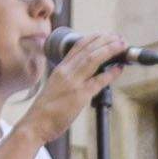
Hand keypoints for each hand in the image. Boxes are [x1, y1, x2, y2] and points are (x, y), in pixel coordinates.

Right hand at [15, 31, 128, 147]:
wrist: (35, 123)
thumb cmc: (46, 109)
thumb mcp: (55, 86)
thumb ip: (69, 77)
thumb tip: (86, 75)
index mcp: (60, 69)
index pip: (78, 46)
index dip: (94, 38)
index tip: (105, 34)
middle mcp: (66, 72)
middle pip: (88, 49)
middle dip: (105, 40)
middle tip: (119, 38)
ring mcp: (73, 83)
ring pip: (93, 59)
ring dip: (109, 50)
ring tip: (122, 46)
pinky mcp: (79, 96)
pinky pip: (98, 81)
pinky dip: (110, 73)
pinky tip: (119, 69)